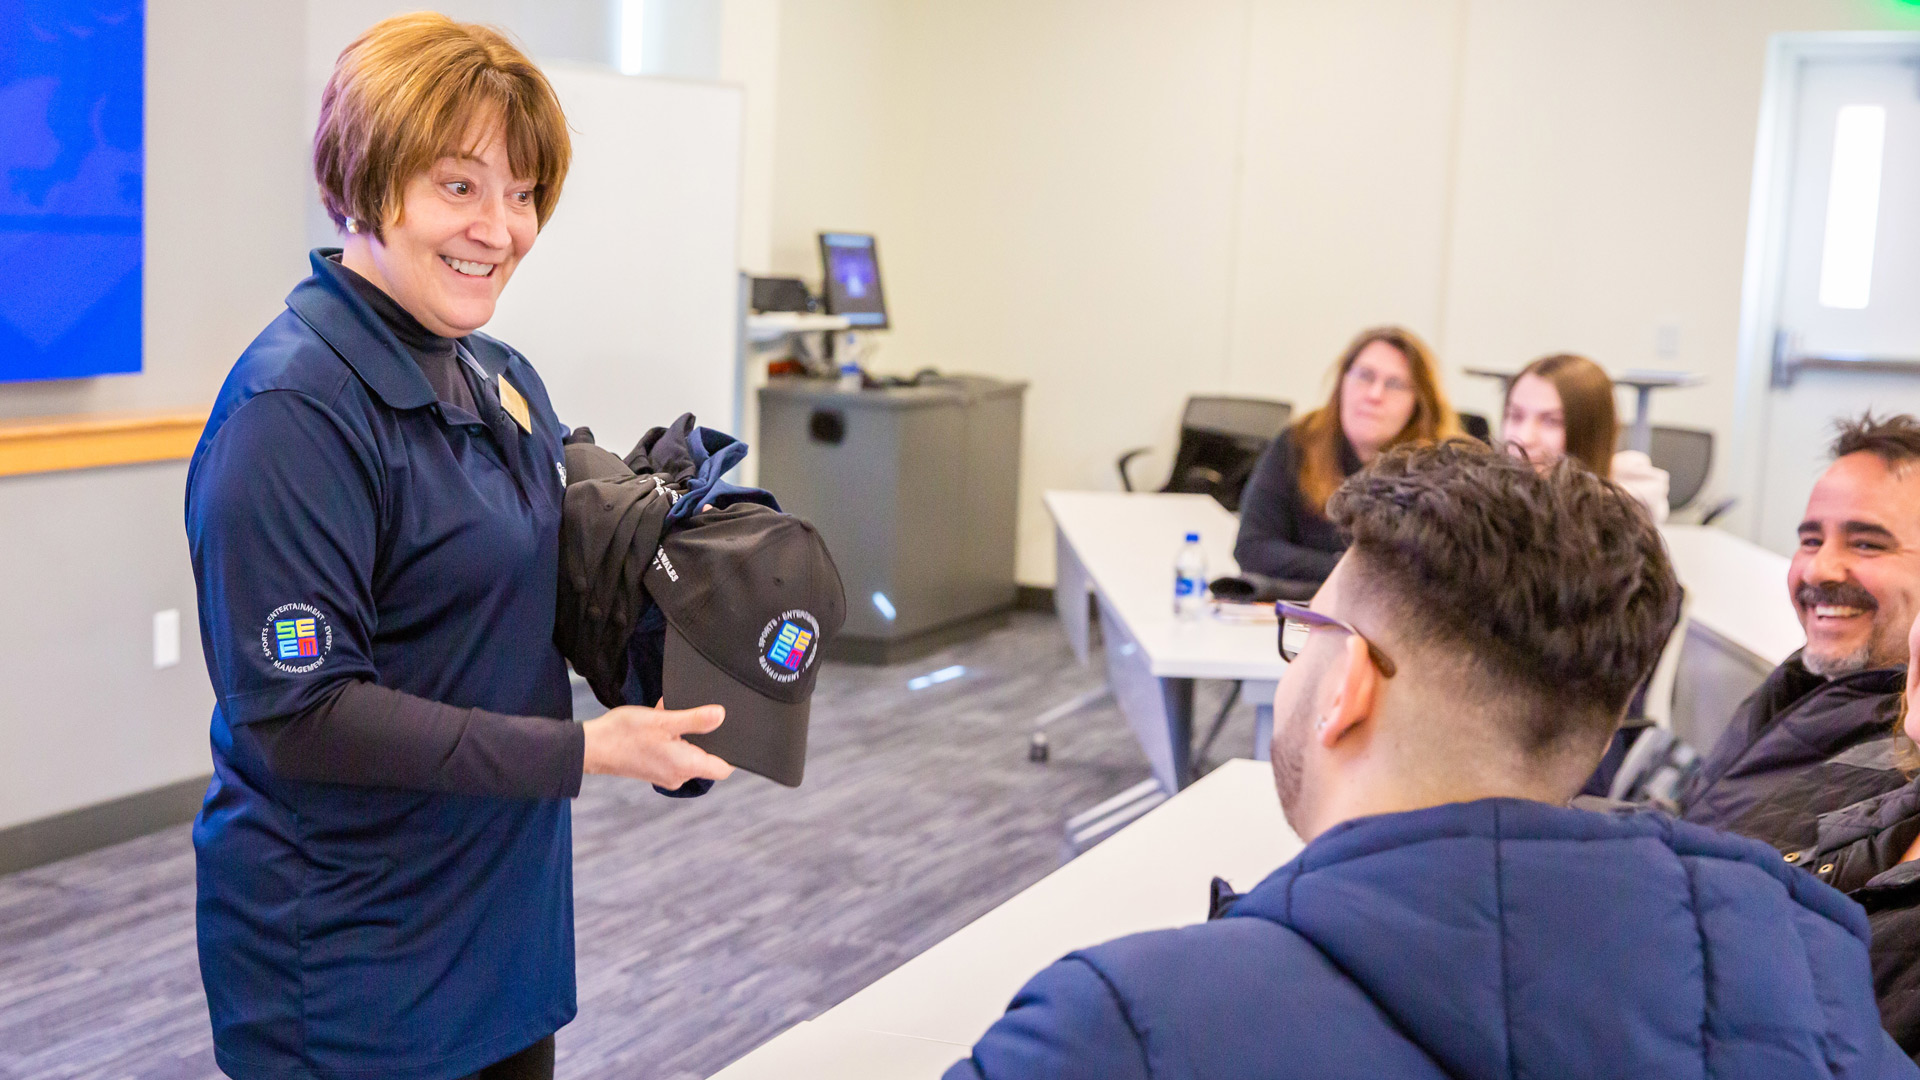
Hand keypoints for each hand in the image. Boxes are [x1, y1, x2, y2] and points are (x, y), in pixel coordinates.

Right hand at [581, 703, 733, 787]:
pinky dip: (669, 737)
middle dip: (700, 735)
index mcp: (686, 766)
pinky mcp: (654, 770)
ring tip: (666, 715)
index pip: (723, 768)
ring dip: (681, 733)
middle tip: (688, 715)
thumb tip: (721, 715)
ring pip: (686, 752)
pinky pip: (671, 753)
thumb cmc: (625, 734)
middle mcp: (678, 775)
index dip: (731, 753)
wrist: (592, 748)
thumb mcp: (663, 721)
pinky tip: (657, 721)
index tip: (729, 735)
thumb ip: (695, 720)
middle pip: (705, 758)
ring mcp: (665, 774)